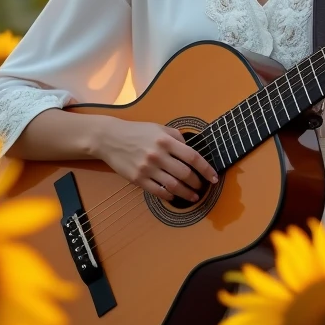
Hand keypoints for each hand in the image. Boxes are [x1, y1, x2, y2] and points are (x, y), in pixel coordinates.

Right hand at [94, 117, 218, 201]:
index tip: (214, 177)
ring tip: (193, 196)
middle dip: (197, 183)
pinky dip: (168, 196)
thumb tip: (191, 150)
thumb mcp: (159, 128)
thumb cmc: (137, 132)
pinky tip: (174, 197)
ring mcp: (147, 168)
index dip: (206, 169)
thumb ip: (177, 137)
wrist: (110, 138)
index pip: (193, 157)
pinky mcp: (137, 179)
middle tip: (202, 187)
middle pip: (185, 173)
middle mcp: (158, 155)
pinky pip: (157, 191)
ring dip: (186, 193)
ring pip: (173, 185)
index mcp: (166, 141)